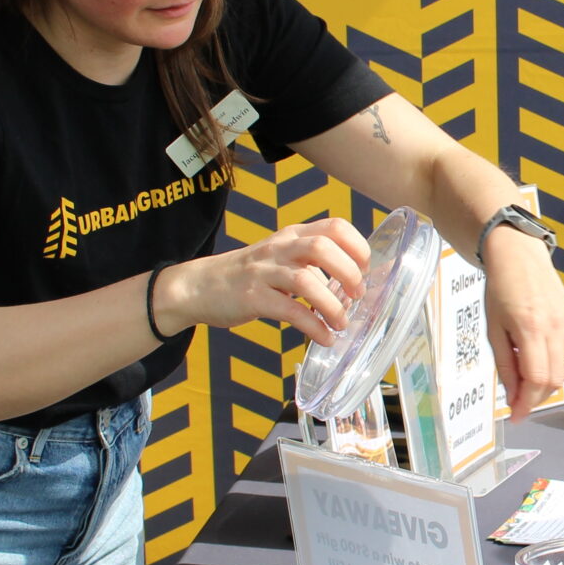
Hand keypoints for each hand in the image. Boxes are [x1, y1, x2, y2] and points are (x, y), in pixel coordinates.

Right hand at [158, 218, 369, 343]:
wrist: (198, 286)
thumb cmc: (249, 275)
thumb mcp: (281, 256)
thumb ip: (312, 261)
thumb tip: (353, 281)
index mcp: (292, 235)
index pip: (335, 226)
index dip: (357, 247)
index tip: (365, 269)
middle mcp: (280, 248)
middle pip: (323, 247)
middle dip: (349, 273)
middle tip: (357, 295)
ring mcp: (264, 272)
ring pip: (306, 280)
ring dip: (332, 305)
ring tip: (341, 323)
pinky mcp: (252, 297)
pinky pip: (289, 311)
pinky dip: (313, 326)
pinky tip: (324, 338)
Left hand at [482, 228, 563, 421]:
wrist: (520, 256)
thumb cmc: (501, 288)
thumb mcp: (494, 330)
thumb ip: (505, 365)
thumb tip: (512, 397)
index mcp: (531, 328)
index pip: (537, 379)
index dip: (526, 403)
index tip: (516, 416)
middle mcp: (555, 327)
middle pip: (553, 380)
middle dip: (535, 398)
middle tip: (517, 404)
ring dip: (544, 385)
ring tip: (524, 382)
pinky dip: (553, 367)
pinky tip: (536, 362)